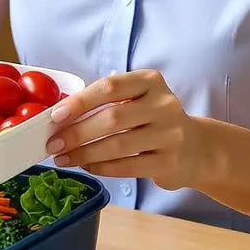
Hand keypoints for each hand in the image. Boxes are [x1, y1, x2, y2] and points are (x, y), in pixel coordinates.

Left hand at [45, 69, 209, 188]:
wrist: (196, 148)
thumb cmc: (153, 120)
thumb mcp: (137, 99)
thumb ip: (106, 102)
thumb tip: (60, 117)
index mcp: (150, 81)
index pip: (109, 87)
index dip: (80, 101)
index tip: (56, 116)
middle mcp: (163, 104)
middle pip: (112, 118)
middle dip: (77, 132)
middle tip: (53, 143)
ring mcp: (169, 134)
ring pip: (118, 145)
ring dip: (84, 153)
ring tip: (63, 158)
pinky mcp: (169, 162)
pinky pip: (128, 167)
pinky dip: (102, 168)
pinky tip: (87, 166)